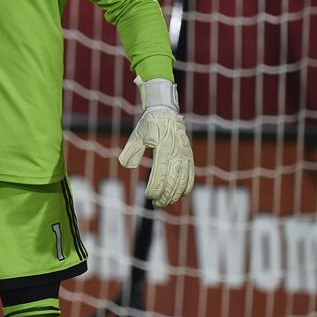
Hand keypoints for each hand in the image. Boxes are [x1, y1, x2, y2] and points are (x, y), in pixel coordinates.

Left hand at [118, 78, 194, 208]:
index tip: (148, 195)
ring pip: (183, 180)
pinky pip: (190, 175)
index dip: (155, 187)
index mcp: (163, 148)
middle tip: (157, 204)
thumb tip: (126, 165)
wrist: (166, 112)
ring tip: (166, 203)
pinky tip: (179, 195)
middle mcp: (176, 153)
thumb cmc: (149, 125)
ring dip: (175, 194)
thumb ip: (131, 151)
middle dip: (165, 195)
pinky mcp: (189, 157)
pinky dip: (186, 187)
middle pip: (173, 180)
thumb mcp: (137, 135)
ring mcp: (184, 155)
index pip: (160, 173)